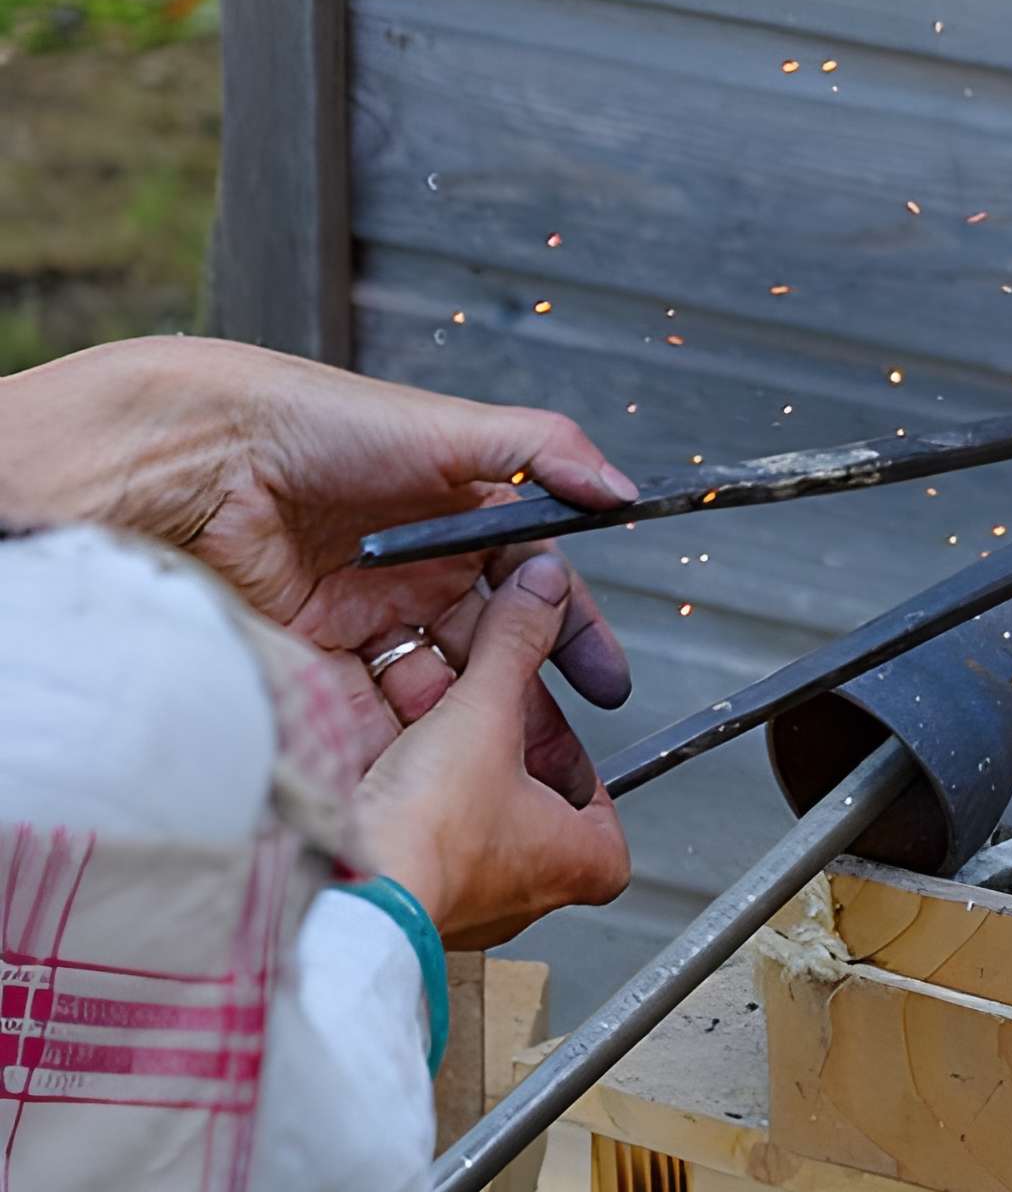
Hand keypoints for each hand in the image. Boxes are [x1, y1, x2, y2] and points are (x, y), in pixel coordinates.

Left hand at [0, 337, 636, 711]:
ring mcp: (366, 615)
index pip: (534, 591)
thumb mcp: (457, 429)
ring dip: (466, 730)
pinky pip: (366, 706)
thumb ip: (548, 454)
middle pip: (491, 654)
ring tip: (494, 767)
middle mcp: (417, 572)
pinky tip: (423, 762)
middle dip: (531, 708)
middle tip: (563, 761)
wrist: (211, 458)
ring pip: (435, 688)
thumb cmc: (326, 424)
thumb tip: (619, 490)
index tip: (604, 682)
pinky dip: (396, 736)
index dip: (572, 636)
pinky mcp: (312, 651)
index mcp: (461, 522)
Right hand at [356, 560, 632, 948]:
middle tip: (489, 718)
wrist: (343, 895)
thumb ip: (514, 647)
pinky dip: (407, 799)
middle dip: (507, 757)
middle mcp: (525, 896)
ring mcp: (465, 903)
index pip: (608, 817)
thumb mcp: (483, 712)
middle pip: (534, 808)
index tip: (560, 741)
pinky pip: (418, 837)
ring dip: (452, 771)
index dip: (585, 772)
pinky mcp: (407, 899)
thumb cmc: (430, 835)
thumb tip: (543, 593)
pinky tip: (382, 766)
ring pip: (470, 818)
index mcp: (577, 863)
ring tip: (430, 729)